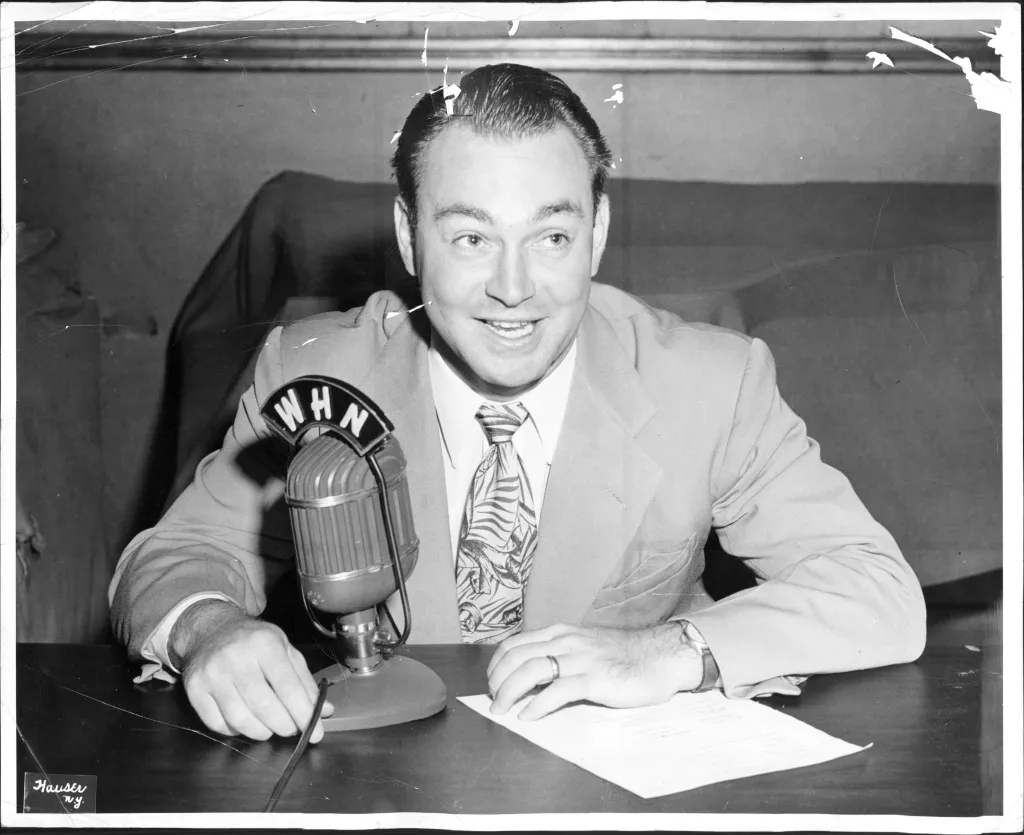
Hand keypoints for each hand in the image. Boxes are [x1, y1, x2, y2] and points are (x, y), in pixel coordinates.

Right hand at [171, 600, 335, 742]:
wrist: (210, 629)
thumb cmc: (254, 641)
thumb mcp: (285, 649)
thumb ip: (304, 681)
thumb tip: (323, 711)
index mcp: (265, 644)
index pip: (288, 688)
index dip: (304, 714)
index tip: (316, 733)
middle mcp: (236, 658)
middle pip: (265, 707)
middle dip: (284, 726)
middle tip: (291, 729)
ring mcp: (212, 674)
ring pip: (240, 720)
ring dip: (261, 732)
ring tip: (270, 727)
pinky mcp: (194, 689)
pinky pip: (217, 724)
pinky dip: (235, 731)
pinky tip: (245, 722)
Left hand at [486, 622, 701, 721]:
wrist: (660, 656)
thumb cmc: (624, 656)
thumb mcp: (586, 646)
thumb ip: (562, 654)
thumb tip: (533, 674)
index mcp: (562, 633)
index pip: (516, 643)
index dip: (497, 663)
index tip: (492, 681)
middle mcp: (567, 642)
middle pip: (517, 656)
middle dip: (497, 680)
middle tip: (493, 700)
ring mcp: (581, 660)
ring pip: (532, 670)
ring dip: (509, 692)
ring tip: (502, 710)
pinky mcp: (594, 680)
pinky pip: (557, 691)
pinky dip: (536, 705)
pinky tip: (528, 716)